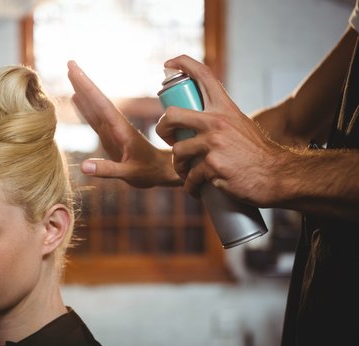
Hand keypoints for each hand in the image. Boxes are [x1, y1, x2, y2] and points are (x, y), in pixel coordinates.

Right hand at [67, 60, 181, 187]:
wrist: (162, 172)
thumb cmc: (149, 172)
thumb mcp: (130, 174)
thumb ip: (107, 169)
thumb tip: (83, 167)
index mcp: (121, 129)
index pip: (101, 104)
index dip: (87, 87)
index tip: (75, 69)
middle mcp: (115, 125)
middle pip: (96, 101)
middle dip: (83, 83)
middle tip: (70, 63)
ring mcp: (112, 130)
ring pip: (94, 108)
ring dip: (82, 91)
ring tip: (70, 74)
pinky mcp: (110, 137)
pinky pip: (94, 119)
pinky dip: (84, 108)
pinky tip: (76, 98)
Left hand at [155, 55, 286, 205]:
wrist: (277, 176)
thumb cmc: (257, 154)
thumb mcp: (240, 125)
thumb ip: (220, 120)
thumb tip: (194, 122)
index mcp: (225, 108)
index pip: (203, 75)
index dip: (183, 63)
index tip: (168, 64)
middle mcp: (217, 122)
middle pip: (172, 115)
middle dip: (162, 129)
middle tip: (168, 139)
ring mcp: (214, 144)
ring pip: (178, 151)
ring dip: (179, 166)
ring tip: (188, 173)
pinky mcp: (213, 166)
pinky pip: (189, 177)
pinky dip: (190, 187)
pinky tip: (195, 189)